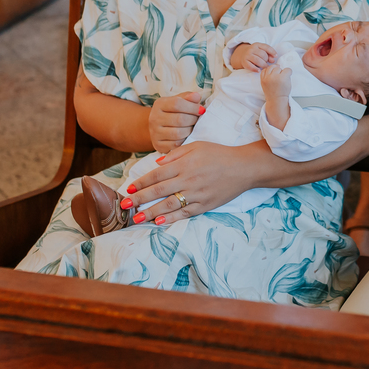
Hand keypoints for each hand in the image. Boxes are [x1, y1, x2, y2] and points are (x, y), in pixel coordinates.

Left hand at [123, 141, 254, 224]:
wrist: (244, 167)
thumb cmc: (219, 154)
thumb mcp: (197, 146)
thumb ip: (176, 154)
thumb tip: (157, 163)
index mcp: (184, 164)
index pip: (156, 174)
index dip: (141, 183)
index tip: (129, 189)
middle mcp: (188, 179)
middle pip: (158, 191)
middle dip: (139, 199)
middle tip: (124, 206)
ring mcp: (196, 194)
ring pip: (169, 205)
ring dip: (151, 212)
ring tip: (137, 218)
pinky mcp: (205, 204)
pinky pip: (185, 213)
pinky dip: (171, 218)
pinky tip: (159, 222)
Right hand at [147, 91, 205, 153]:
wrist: (159, 126)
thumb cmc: (173, 111)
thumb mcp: (179, 100)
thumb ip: (188, 97)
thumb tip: (196, 96)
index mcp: (159, 104)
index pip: (177, 103)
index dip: (192, 107)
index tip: (202, 110)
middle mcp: (154, 118)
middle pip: (179, 119)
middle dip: (193, 119)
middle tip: (198, 120)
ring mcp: (155, 133)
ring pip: (178, 133)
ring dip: (190, 130)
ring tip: (192, 127)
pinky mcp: (158, 145)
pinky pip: (175, 144)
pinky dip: (184, 140)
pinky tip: (186, 136)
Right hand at [236, 42, 276, 71]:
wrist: (243, 54)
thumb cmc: (256, 53)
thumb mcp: (262, 51)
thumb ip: (269, 54)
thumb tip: (273, 60)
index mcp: (257, 45)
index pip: (266, 47)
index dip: (272, 51)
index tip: (276, 56)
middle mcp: (251, 49)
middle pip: (262, 54)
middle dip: (266, 60)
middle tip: (267, 63)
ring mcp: (247, 55)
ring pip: (257, 60)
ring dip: (263, 65)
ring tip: (265, 67)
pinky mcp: (244, 62)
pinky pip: (251, 66)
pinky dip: (255, 69)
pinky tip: (259, 70)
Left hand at [260, 64, 291, 98]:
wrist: (276, 100)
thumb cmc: (283, 93)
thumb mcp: (289, 84)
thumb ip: (287, 75)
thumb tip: (284, 70)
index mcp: (282, 78)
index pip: (287, 69)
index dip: (288, 72)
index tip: (288, 74)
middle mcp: (274, 77)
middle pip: (278, 68)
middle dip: (281, 71)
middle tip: (282, 75)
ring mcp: (267, 78)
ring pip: (271, 67)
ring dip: (274, 69)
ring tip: (276, 71)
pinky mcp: (262, 80)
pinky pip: (264, 71)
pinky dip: (267, 70)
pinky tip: (270, 72)